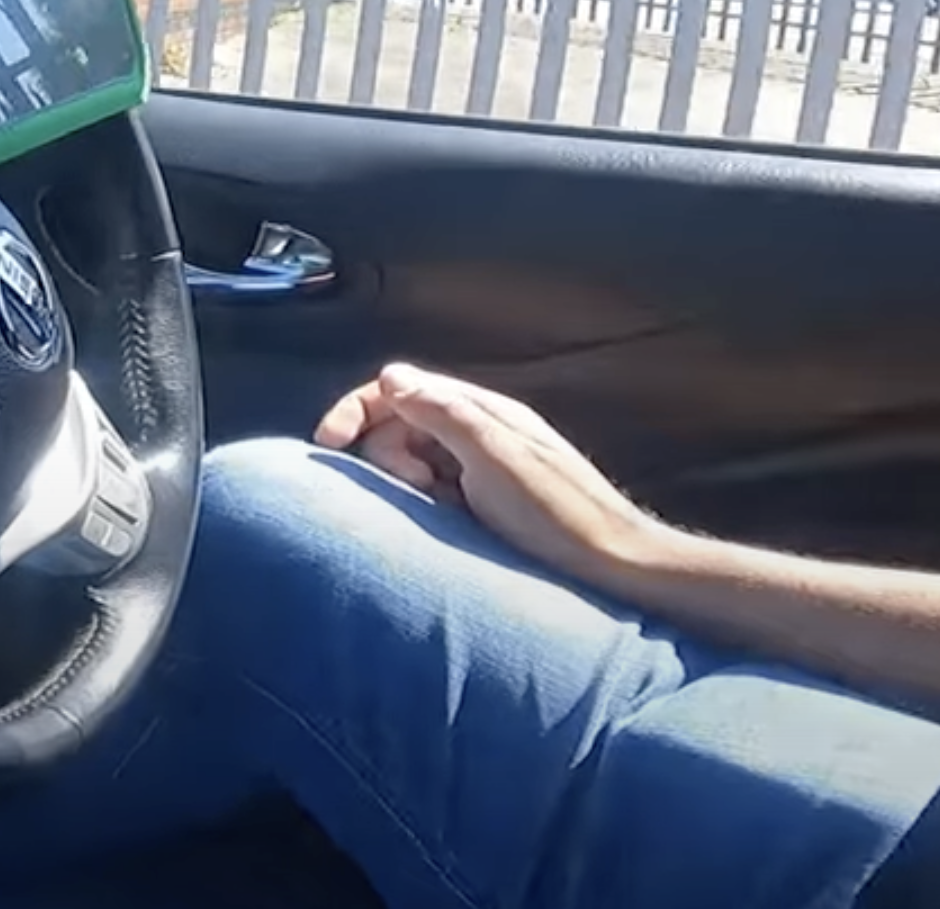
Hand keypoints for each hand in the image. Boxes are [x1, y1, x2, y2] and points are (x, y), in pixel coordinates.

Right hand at [313, 363, 674, 584]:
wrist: (614, 565)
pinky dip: (425, 502)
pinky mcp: (483, 499)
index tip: (328, 445)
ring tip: (439, 511)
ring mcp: (480, 465)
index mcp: (480, 410)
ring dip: (406, 482)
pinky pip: (433, 489)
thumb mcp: (495, 457)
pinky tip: (446, 523)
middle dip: (388, 456)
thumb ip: (443, 412)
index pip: (397, 388)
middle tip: (420, 493)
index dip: (356, 410)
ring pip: (412, 459)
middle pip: (398, 424)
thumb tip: (389, 376)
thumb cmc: (558, 513)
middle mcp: (477, 430)